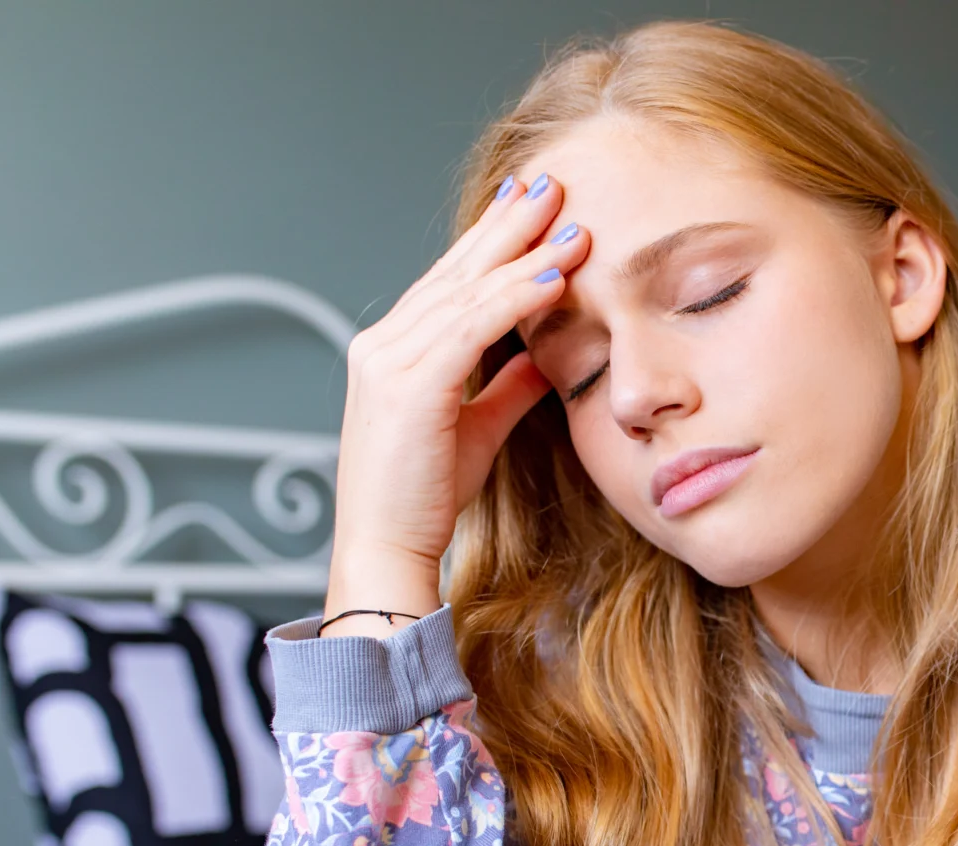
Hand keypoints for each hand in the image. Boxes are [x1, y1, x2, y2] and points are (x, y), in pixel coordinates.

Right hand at [322, 172, 590, 635]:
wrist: (386, 550)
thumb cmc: (425, 496)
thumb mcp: (476, 427)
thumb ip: (505, 386)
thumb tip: (541, 358)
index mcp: (395, 350)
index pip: (451, 281)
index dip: (494, 241)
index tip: (535, 207)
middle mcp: (384, 344)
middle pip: (457, 270)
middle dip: (509, 225)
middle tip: (553, 183)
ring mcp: (389, 361)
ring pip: (467, 291)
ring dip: (524, 253)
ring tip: (573, 224)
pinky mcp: (409, 387)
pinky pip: (472, 327)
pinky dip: (515, 298)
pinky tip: (553, 276)